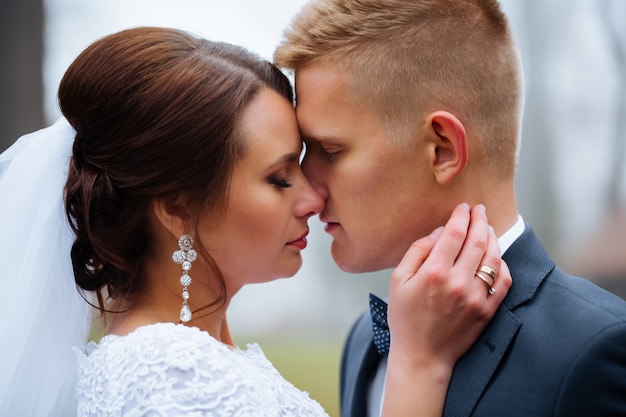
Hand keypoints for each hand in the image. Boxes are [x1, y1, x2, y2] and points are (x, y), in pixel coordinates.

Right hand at [387, 202, 511, 367]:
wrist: (422, 355)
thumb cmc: (405, 317)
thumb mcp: (398, 281)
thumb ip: (417, 252)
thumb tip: (438, 232)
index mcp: (434, 273)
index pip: (454, 233)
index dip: (461, 216)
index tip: (463, 208)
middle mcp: (458, 282)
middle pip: (478, 240)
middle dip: (480, 220)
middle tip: (480, 210)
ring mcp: (476, 297)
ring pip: (493, 258)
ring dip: (493, 238)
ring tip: (488, 229)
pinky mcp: (487, 310)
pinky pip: (503, 280)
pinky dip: (502, 264)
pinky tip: (495, 257)